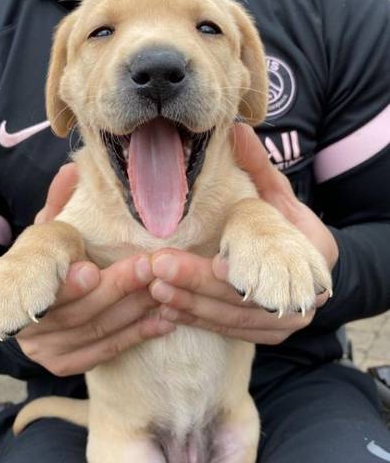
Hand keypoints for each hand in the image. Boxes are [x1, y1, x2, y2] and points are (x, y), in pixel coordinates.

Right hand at [17, 166, 173, 375]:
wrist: (27, 309)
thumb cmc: (44, 261)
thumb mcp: (45, 231)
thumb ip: (56, 203)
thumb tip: (71, 171)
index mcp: (16, 286)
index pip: (43, 290)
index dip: (68, 285)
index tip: (91, 271)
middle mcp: (27, 325)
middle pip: (78, 311)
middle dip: (117, 289)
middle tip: (149, 268)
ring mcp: (45, 350)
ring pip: (97, 331)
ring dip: (135, 311)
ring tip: (166, 290)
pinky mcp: (66, 364)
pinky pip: (106, 351)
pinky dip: (137, 336)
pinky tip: (165, 321)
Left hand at [149, 124, 336, 344]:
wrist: (309, 269)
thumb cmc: (289, 225)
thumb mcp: (277, 194)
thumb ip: (258, 168)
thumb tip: (239, 128)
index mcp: (306, 260)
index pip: (267, 268)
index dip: (238, 269)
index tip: (210, 261)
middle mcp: (298, 300)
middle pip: (241, 299)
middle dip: (197, 283)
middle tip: (158, 266)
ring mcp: (280, 323)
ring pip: (228, 319)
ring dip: (189, 304)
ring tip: (154, 287)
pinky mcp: (262, 334)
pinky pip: (223, 330)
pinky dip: (193, 319)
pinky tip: (164, 308)